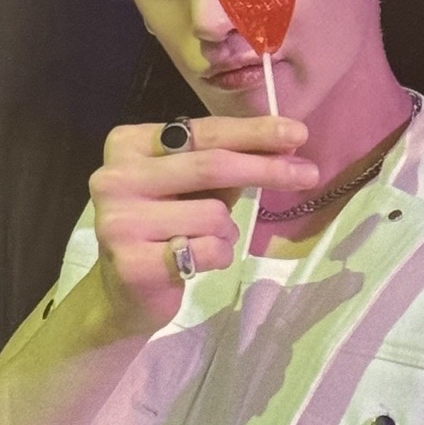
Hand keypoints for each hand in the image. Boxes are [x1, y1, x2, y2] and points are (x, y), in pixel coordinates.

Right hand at [88, 114, 319, 334]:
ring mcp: (120, 221)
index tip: (297, 134)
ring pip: (214, 216)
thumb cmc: (164, 228)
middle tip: (308, 174)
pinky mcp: (133, 263)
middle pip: (212, 166)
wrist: (122, 292)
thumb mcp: (190, 187)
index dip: (253, 132)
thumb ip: (225, 165)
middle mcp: (115, 177)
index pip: (202, 132)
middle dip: (266, 169)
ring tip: (203, 241)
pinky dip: (219, 256)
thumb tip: (287, 146)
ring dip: (227, 232)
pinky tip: (196, 261)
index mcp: (128, 145)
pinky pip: (208, 251)